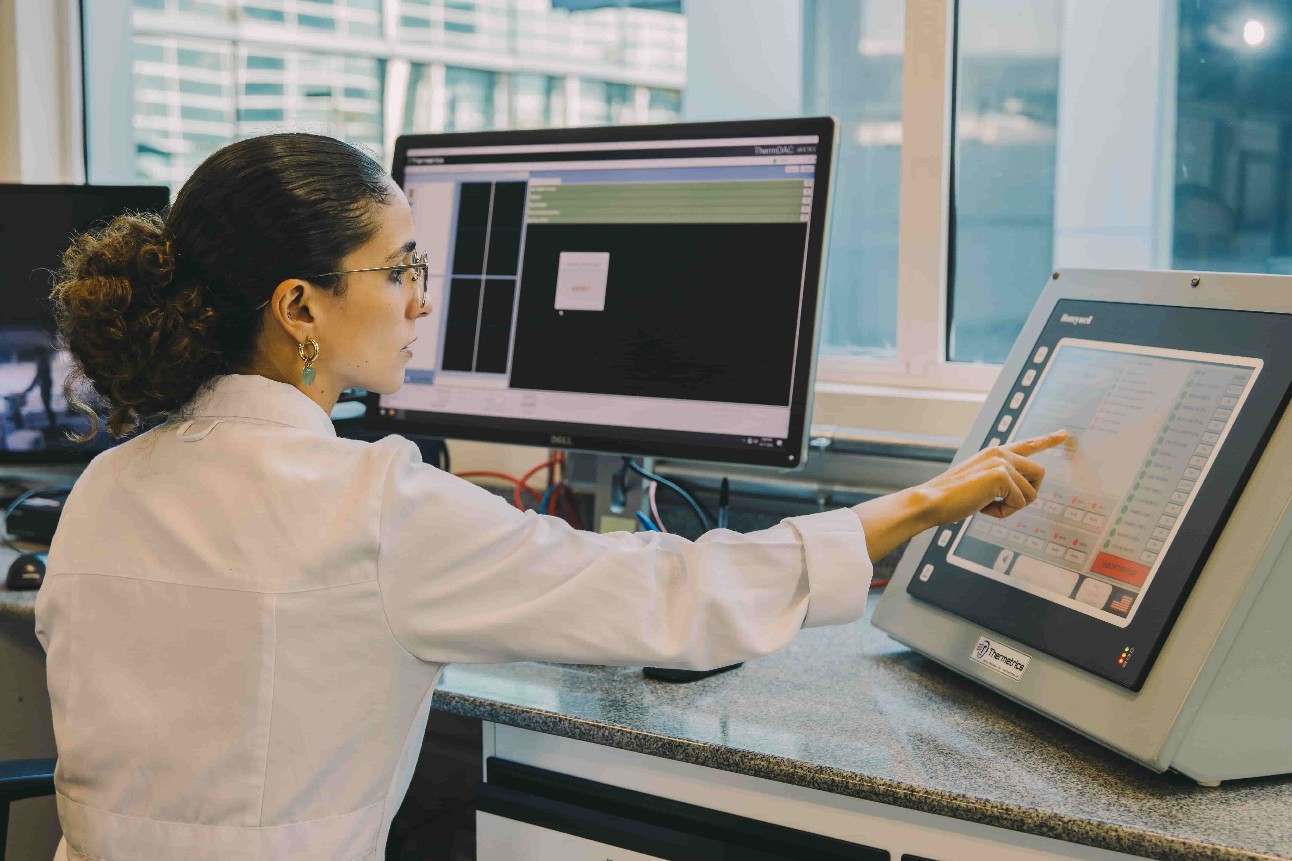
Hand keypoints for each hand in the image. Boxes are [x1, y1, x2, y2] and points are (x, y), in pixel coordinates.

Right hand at [915, 430, 1068, 526]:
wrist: (931, 501)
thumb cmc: (951, 498)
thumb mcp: (979, 484)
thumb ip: (1000, 481)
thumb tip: (1022, 492)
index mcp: (994, 453)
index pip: (1027, 444)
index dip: (1048, 440)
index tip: (1064, 434)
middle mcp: (1000, 452)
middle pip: (1039, 474)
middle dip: (1026, 495)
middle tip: (999, 503)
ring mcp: (1001, 462)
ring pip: (1031, 493)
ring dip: (1011, 507)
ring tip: (985, 504)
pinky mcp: (1001, 475)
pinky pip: (1020, 502)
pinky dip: (1003, 512)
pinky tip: (982, 507)